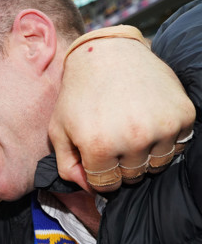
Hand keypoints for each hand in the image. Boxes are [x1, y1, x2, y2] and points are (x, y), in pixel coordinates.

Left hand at [49, 36, 194, 191]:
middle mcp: (133, 139)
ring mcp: (162, 127)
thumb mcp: (59, 129)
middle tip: (113, 137)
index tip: (97, 157)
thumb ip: (66, 165)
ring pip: (157, 165)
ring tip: (130, 128)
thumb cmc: (78, 93)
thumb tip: (89, 189)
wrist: (108, 53)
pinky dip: (164, 139)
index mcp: (99, 145)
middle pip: (132, 176)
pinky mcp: (183, 115)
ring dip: (144, 154)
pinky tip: (147, 119)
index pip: (106, 185)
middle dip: (120, 164)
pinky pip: (178, 146)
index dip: (99, 173)